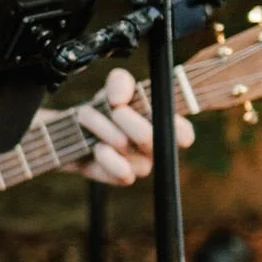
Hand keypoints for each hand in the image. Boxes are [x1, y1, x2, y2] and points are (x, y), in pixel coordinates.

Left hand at [76, 66, 193, 184]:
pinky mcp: (122, 178)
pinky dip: (105, 156)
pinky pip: (121, 172)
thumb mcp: (113, 90)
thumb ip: (121, 83)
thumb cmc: (105, 109)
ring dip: (100, 127)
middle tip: (114, 110)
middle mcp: (156, 148)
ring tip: (86, 116)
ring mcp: (141, 165)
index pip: (184, 133)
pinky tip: (96, 147)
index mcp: (163, 125)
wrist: (77, 131)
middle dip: (126, 119)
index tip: (158, 113)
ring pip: (124, 146)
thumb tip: (119, 99)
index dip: (178, 129)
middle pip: (149, 137)